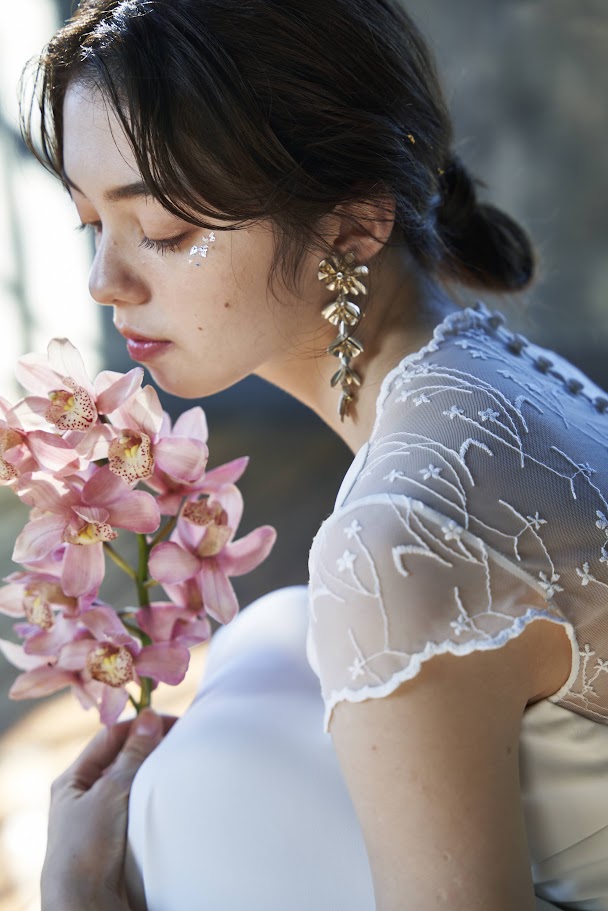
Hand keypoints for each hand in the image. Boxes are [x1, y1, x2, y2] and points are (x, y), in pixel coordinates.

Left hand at [41, 709, 175, 910]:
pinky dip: (160, 795)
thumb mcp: (109, 791)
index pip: (110, 738)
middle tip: (183, 739)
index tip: (171, 722)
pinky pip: (144, 805)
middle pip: (124, 759)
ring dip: (157, 771)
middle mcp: (87, 796)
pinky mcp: (124, 836)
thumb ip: (132, 755)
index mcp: (73, 780)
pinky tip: (176, 791)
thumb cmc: (88, 845)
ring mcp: (106, 817)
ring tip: (182, 763)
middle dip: (151, 748)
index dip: (139, 726)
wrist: (88, 903)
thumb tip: (149, 718)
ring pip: (137, 782)